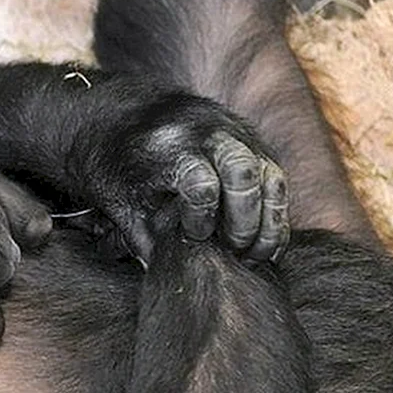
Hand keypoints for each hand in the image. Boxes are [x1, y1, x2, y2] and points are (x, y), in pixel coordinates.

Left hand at [70, 93, 289, 264]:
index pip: (201, 184)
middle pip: (244, 173)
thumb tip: (161, 277)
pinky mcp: (253, 144)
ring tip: (253, 257)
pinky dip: (276, 214)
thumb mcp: (118, 199)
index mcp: (169, 148)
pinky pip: (277, 179)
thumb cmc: (116, 165)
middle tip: (233, 252)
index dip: (201, 218)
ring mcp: (236, 135)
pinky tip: (263, 245)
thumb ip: (140, 238)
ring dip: (270, 222)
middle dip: (245, 220)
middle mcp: (208, 134)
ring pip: (272, 177)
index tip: (193, 237)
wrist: (122, 116)